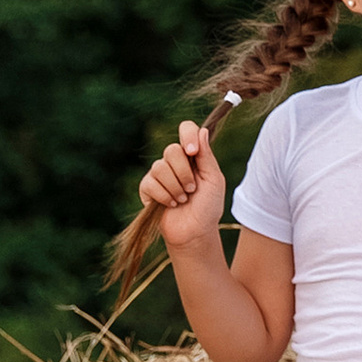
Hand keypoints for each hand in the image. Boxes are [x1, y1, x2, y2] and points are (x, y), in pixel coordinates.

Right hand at [138, 119, 227, 254]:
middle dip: (184, 173)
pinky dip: (164, 196)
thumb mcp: (214, 180)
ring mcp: (159, 174)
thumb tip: (202, 130)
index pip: (186, 129)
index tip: (192, 152)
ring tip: (183, 199)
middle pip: (171, 150)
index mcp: (193, 155)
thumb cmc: (208, 207)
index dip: (187, 136)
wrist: (195, 232)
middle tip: (192, 189)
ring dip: (176, 188)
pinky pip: (150, 183)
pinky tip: (172, 204)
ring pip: (160, 167)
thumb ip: (206, 156)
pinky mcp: (147, 188)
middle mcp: (175, 161)